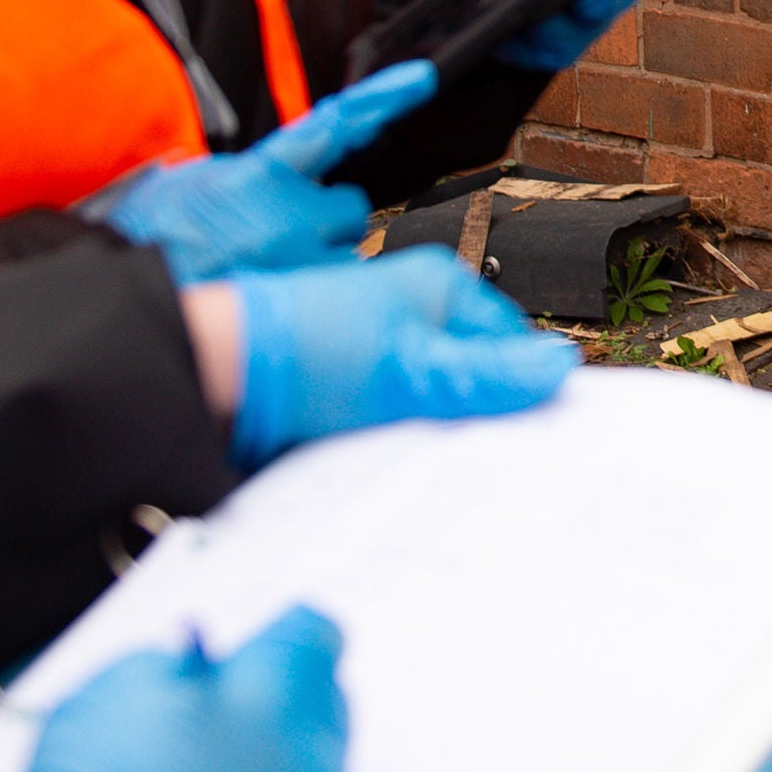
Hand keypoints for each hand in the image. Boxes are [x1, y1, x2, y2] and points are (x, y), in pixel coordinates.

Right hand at [0, 605, 345, 771]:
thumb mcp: (110, 697)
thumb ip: (176, 669)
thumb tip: (198, 670)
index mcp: (275, 694)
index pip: (312, 635)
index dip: (277, 645)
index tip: (254, 659)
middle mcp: (315, 761)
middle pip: (321, 711)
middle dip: (276, 713)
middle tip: (215, 738)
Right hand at [104, 62, 437, 281]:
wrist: (124, 291)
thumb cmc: (149, 240)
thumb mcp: (189, 180)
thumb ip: (244, 171)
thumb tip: (276, 174)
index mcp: (259, 171)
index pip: (335, 122)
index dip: (382, 97)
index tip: (422, 78)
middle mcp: (287, 211)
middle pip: (348, 210)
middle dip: (325, 226)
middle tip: (278, 243)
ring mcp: (295, 258)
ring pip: (344, 259)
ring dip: (316, 265)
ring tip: (263, 276)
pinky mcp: (292, 299)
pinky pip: (331, 297)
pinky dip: (310, 302)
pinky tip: (271, 303)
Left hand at [227, 247, 574, 467]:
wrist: (209, 384)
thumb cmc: (303, 351)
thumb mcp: (412, 367)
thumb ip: (488, 374)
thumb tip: (562, 368)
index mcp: (439, 291)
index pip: (512, 343)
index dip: (528, 390)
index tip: (542, 438)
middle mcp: (413, 321)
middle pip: (477, 382)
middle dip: (484, 424)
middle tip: (495, 467)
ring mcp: (381, 363)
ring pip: (437, 414)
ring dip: (438, 446)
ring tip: (444, 478)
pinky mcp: (352, 403)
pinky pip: (397, 434)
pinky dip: (401, 456)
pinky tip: (402, 480)